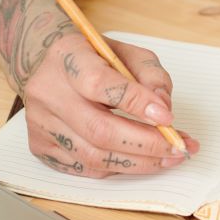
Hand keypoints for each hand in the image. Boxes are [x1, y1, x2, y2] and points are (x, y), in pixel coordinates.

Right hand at [0, 0, 199, 183]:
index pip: (99, 83)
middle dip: (146, 144)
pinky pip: (84, 168)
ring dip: (138, 163)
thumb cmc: (90, 58)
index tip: (168, 118)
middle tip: (178, 148)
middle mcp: (47, 91)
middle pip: (99, 129)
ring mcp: (40, 123)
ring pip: (93, 156)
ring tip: (168, 159)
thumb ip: (149, 74)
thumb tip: (164, 108)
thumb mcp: (124, 51)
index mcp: (67, 56)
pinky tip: (138, 161)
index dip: (136, 103)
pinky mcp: (40, 146)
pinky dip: (117, 168)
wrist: (44, 65)